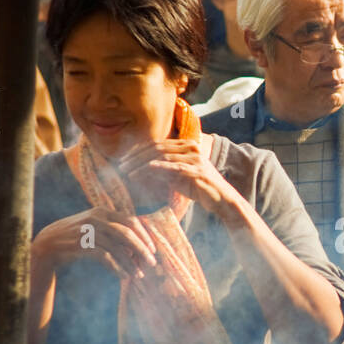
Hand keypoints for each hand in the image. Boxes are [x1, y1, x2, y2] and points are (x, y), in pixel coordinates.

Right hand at [32, 207, 159, 280]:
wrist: (47, 244)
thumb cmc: (75, 236)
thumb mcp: (93, 225)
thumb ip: (113, 229)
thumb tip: (138, 245)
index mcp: (102, 211)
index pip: (131, 221)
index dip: (144, 236)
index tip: (152, 250)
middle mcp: (96, 218)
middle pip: (127, 234)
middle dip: (142, 250)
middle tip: (152, 264)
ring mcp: (88, 232)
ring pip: (118, 248)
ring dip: (131, 264)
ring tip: (139, 275)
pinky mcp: (81, 246)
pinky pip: (106, 258)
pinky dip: (117, 268)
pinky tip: (124, 276)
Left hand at [116, 137, 241, 220]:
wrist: (222, 199)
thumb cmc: (200, 189)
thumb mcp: (178, 176)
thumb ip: (163, 170)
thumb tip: (141, 169)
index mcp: (186, 145)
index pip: (157, 143)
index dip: (138, 150)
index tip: (123, 159)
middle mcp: (191, 148)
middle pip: (157, 148)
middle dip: (136, 156)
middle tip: (121, 165)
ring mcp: (195, 158)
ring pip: (162, 156)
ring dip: (142, 164)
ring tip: (128, 171)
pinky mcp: (197, 171)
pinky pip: (174, 167)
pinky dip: (159, 168)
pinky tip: (146, 170)